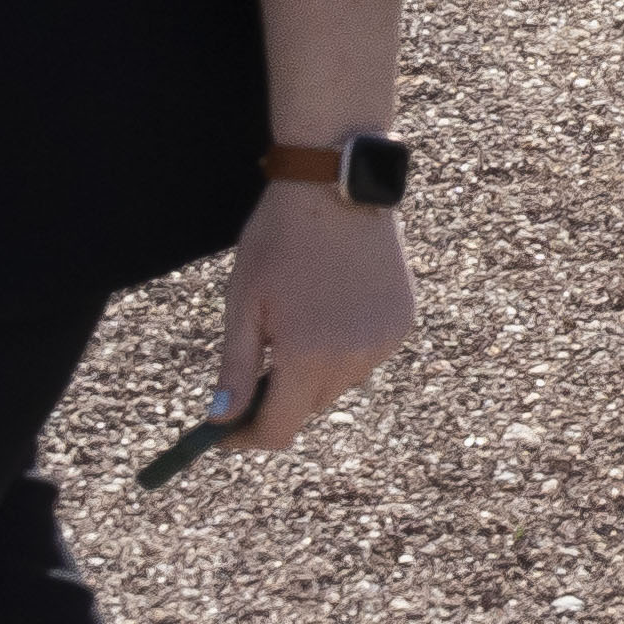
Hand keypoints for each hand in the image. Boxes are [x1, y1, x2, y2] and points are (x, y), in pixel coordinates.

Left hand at [188, 183, 413, 463]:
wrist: (335, 187)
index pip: (277, 430)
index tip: (226, 430)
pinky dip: (345, 348)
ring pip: (339, 383)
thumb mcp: (243, 304)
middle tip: (257, 366)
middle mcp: (352, 359)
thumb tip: (221, 420)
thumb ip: (235, 369)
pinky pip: (366, 356)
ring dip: (314, 372)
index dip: (247, 436)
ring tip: (298, 323)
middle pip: (308, 408)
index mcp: (306, 357)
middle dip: (279, 398)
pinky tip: (331, 309)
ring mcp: (383, 342)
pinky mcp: (401, 323)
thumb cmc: (278, 241)